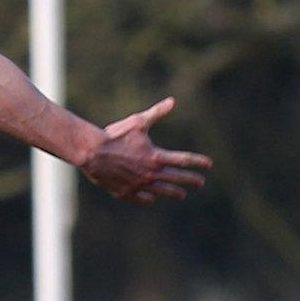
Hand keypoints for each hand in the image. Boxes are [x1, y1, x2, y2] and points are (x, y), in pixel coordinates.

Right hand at [79, 97, 212, 203]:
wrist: (91, 152)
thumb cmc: (114, 135)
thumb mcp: (137, 122)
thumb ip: (156, 113)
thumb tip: (172, 101)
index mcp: (155, 157)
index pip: (183, 160)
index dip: (198, 162)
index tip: (208, 165)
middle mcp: (150, 174)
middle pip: (176, 179)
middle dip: (190, 180)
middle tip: (200, 183)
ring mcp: (138, 185)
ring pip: (161, 191)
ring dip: (173, 193)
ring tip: (181, 195)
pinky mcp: (124, 192)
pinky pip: (140, 197)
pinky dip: (148, 198)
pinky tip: (152, 198)